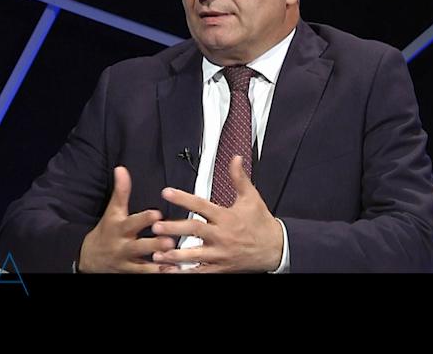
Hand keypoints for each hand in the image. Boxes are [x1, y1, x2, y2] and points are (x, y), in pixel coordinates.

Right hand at [77, 166, 175, 272]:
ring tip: (175, 262)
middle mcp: (124, 246)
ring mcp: (128, 262)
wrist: (90, 258)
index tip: (157, 213)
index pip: (132, 222)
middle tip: (169, 241)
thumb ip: (120, 191)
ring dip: (159, 264)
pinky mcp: (132, 274)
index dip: (144, 218)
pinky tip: (173, 272)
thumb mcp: (112, 211)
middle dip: (154, 244)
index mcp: (121, 228)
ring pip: (144, 266)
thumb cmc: (107, 230)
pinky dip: (159, 274)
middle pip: (140, 246)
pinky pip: (146, 276)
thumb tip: (121, 169)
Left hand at [151, 156, 282, 272]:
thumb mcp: (251, 198)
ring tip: (158, 253)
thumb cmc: (262, 223)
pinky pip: (201, 271)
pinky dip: (187, 271)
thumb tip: (236, 159)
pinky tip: (172, 271)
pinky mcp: (221, 268)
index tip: (166, 192)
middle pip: (194, 230)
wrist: (276, 249)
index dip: (183, 198)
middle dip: (174, 229)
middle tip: (156, 227)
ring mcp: (220, 254)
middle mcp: (221, 235)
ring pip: (194, 255)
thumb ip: (239, 178)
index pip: (201, 204)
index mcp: (226, 217)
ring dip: (175, 255)